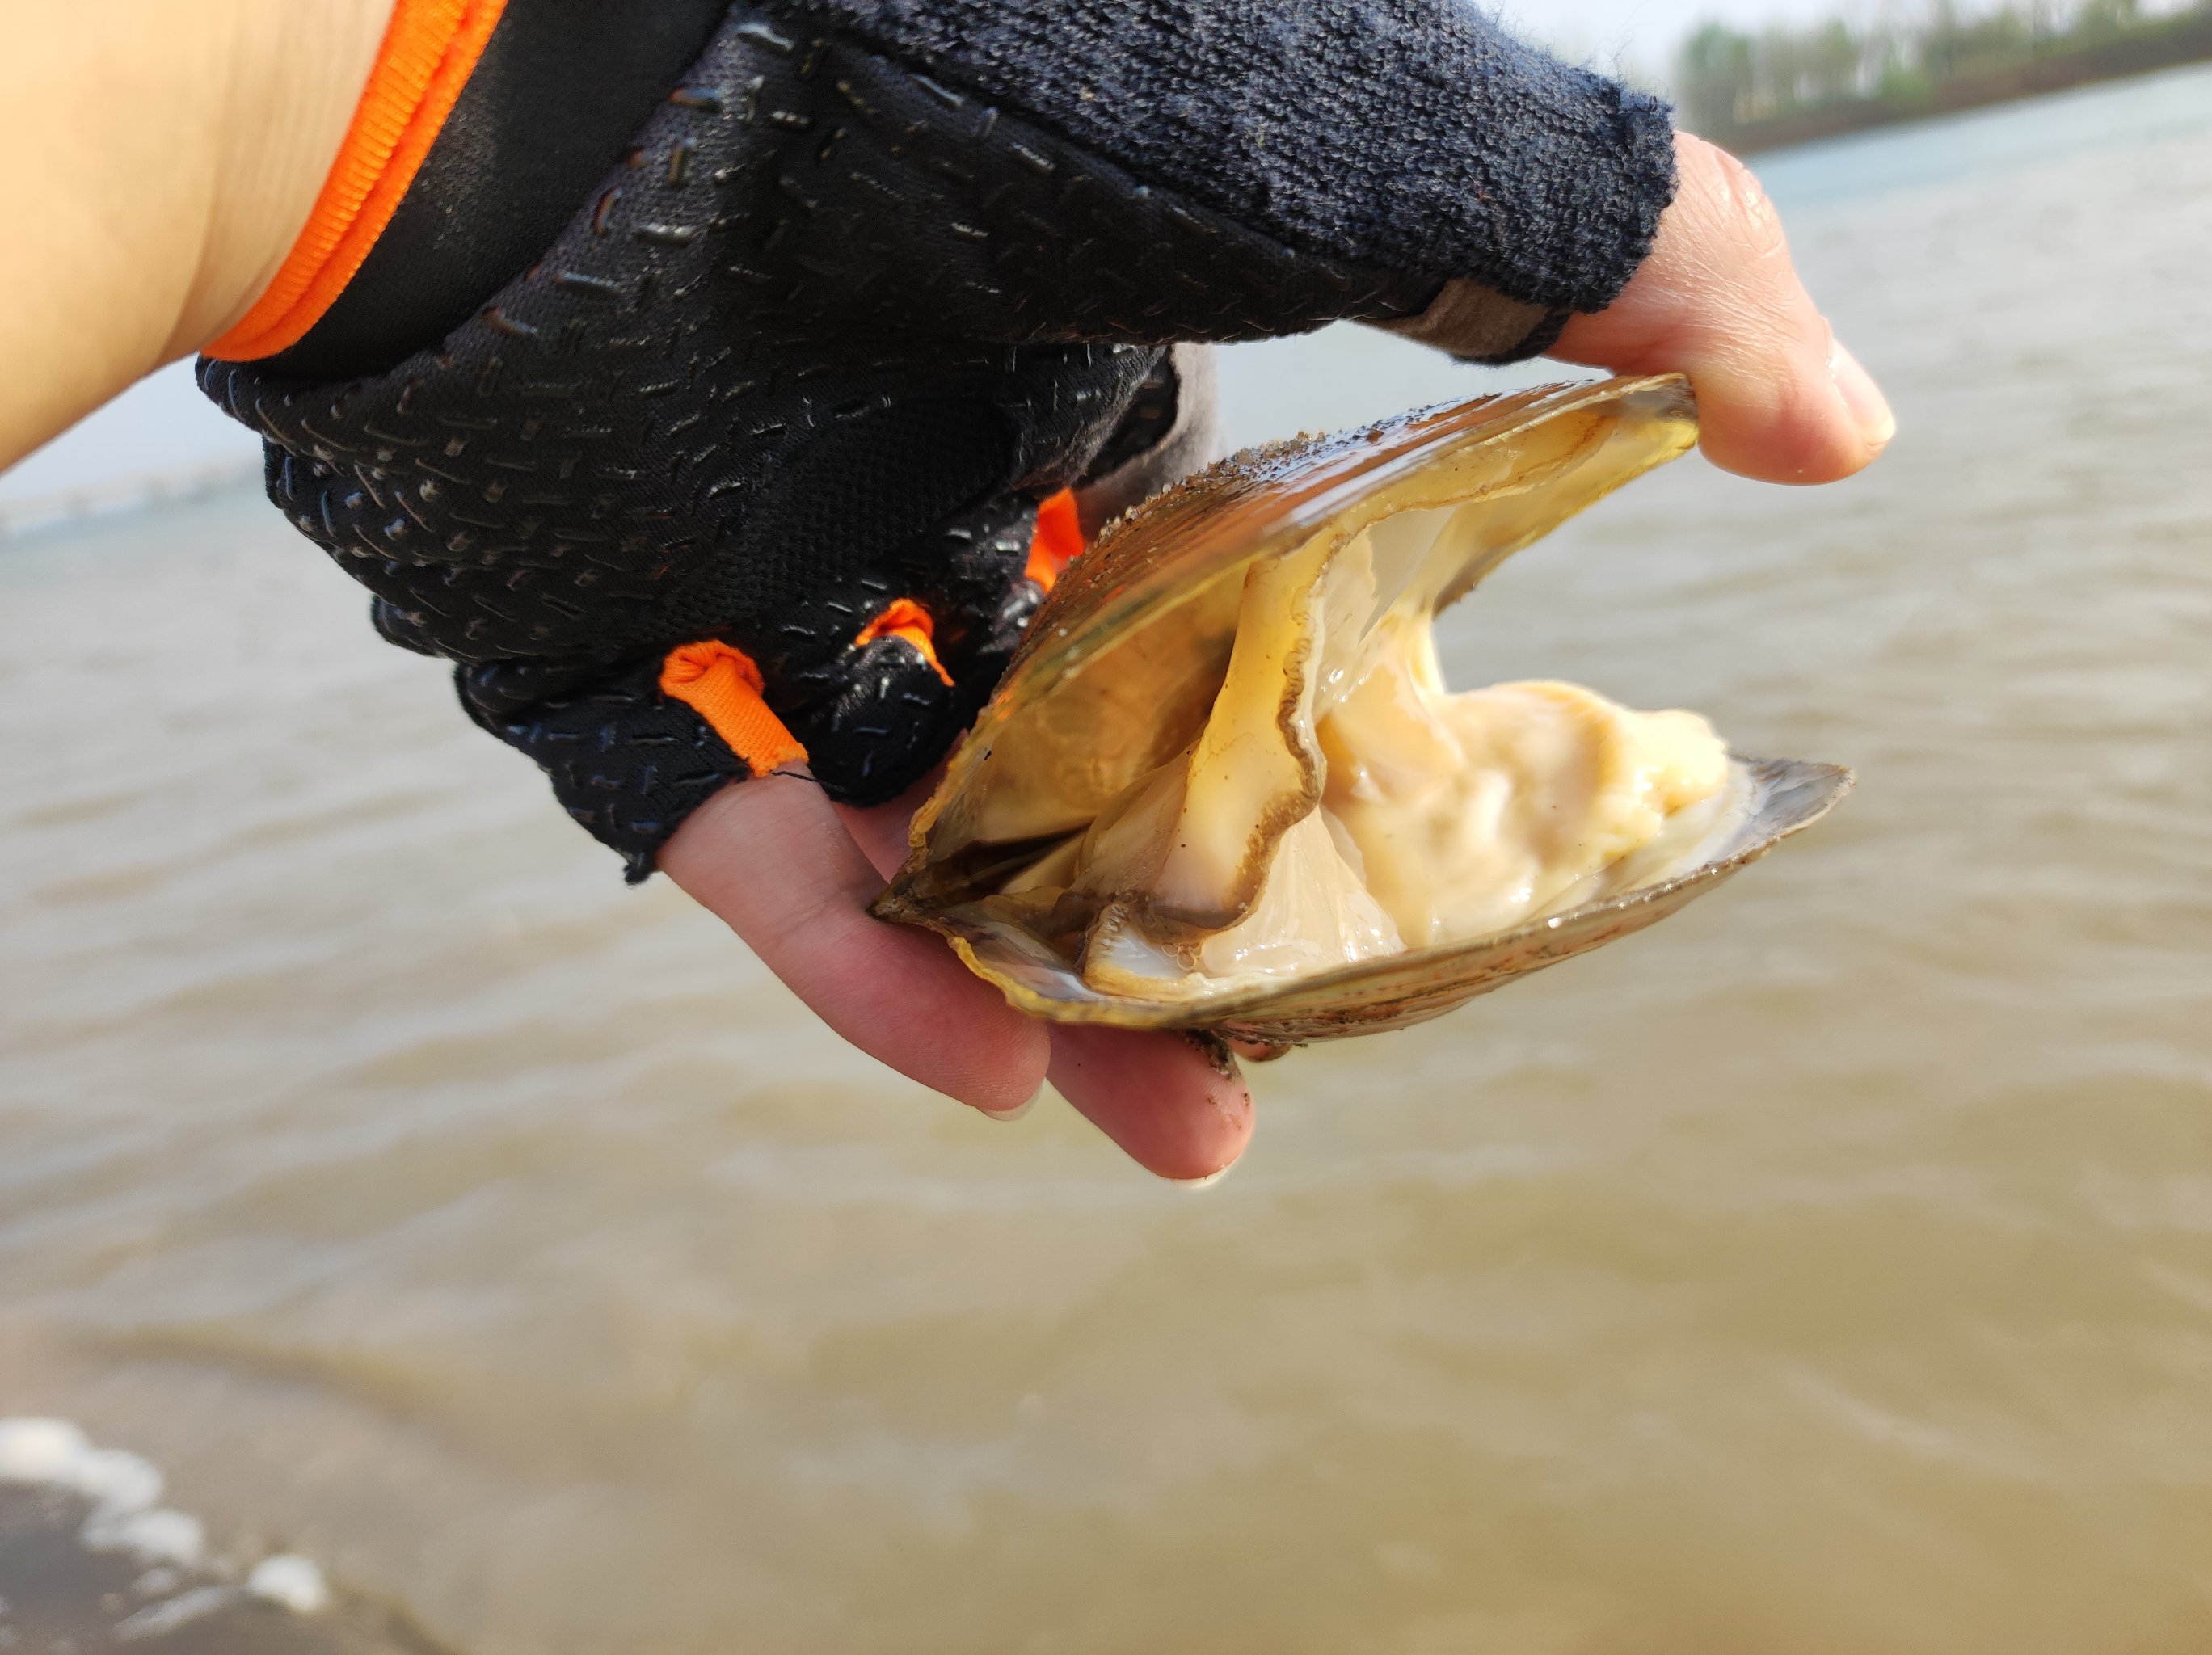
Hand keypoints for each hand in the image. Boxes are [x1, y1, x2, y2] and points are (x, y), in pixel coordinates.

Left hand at [660, 131, 1888, 1182]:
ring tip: (1175, 1133)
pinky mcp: (587, 630)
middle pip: (1074, 739)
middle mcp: (917, 464)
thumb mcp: (1340, 146)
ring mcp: (747, 557)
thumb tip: (1844, 418)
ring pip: (911, 817)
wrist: (525, 56)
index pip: (1223, 595)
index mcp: (1084, 362)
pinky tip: (977, 1067)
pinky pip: (718, 827)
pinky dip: (842, 956)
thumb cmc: (959, 65)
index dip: (1321, 735)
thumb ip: (1598, 245)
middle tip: (1288, 1055)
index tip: (1406, 862)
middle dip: (1188, 904)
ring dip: (1039, 984)